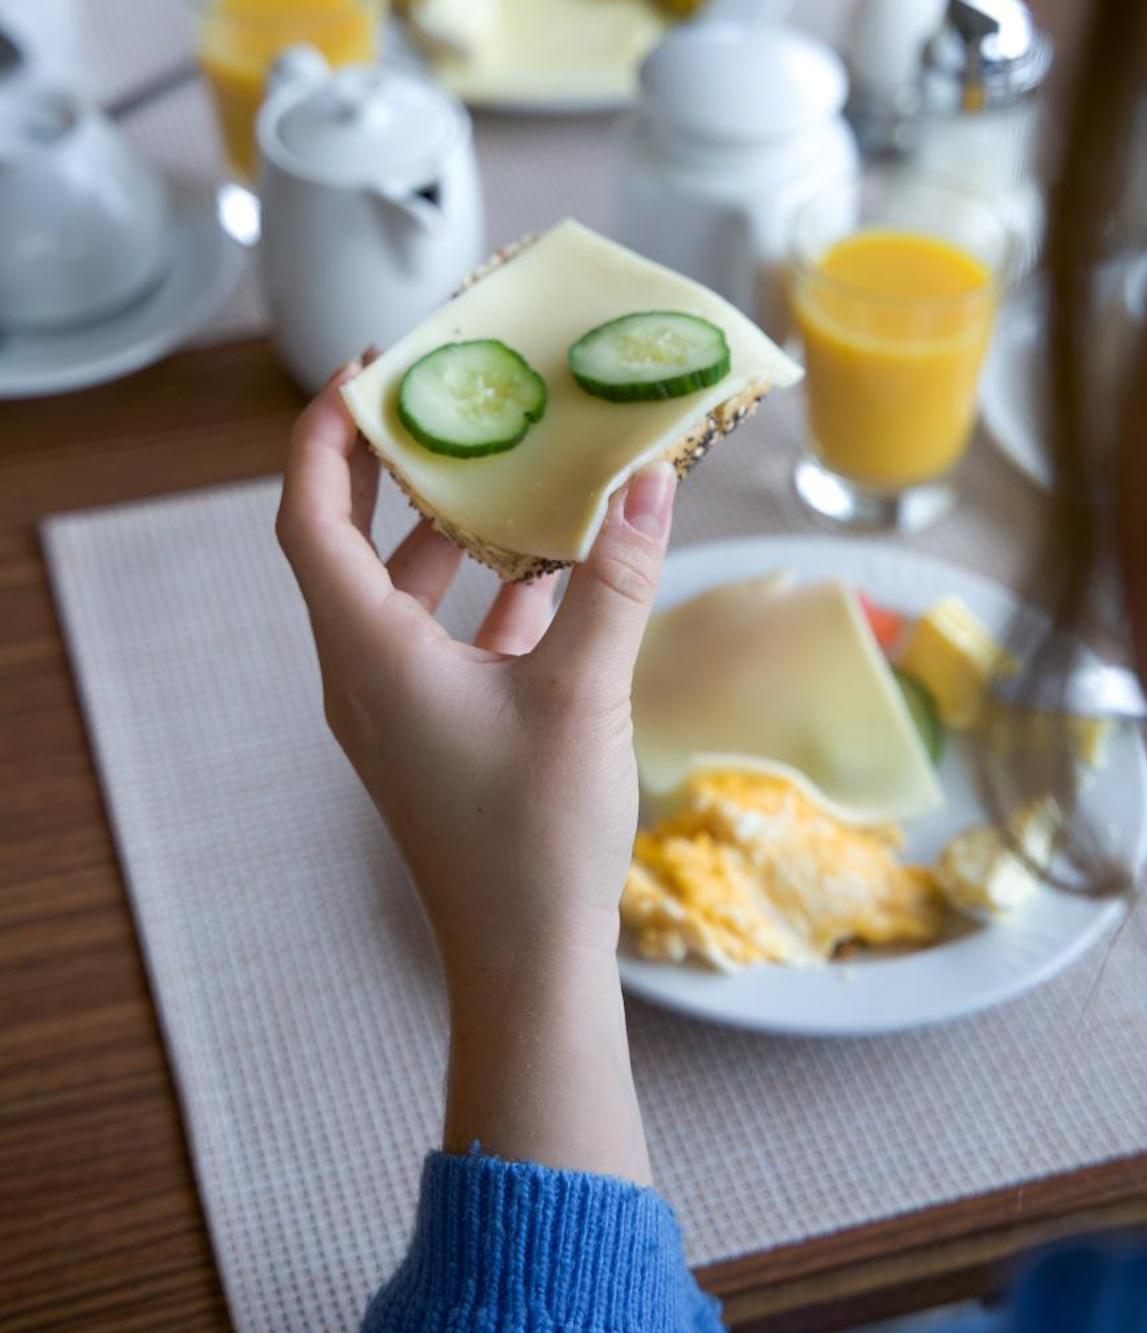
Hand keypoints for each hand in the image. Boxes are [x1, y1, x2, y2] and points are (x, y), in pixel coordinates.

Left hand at [276, 363, 675, 1179]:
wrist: (525, 963)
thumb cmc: (537, 836)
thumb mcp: (585, 691)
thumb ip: (616, 580)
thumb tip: (653, 480)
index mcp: (368, 653)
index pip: (308, 517)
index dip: (324, 435)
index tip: (368, 369)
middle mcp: (362, 674)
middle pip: (346, 543)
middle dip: (387, 467)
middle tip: (441, 397)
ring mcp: (395, 709)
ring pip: (399, 593)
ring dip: (445, 531)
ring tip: (508, 468)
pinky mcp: (432, 738)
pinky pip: (440, 640)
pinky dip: (481, 595)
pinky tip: (553, 570)